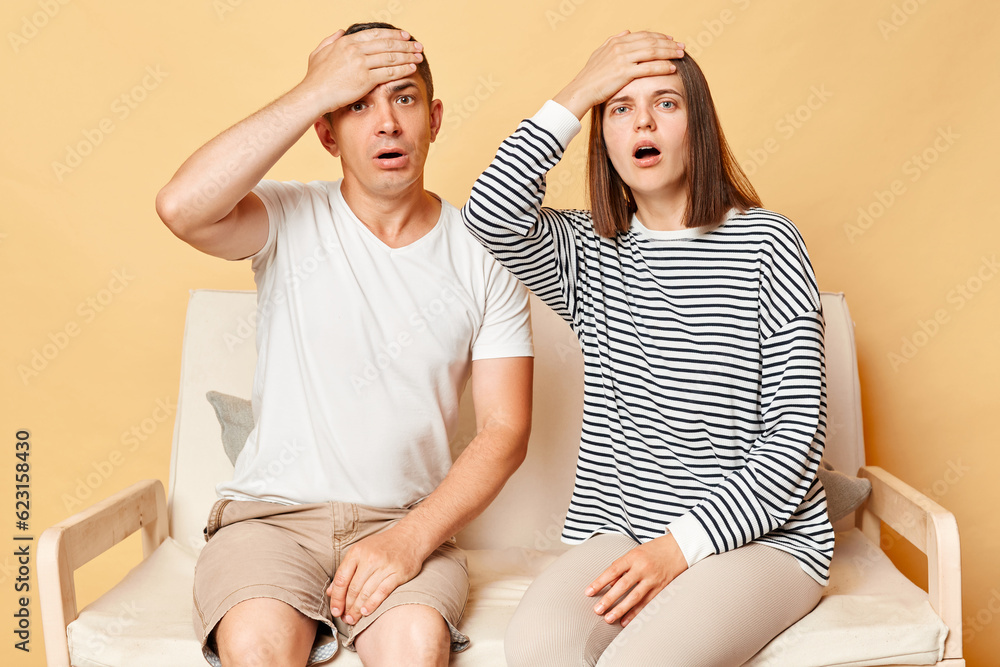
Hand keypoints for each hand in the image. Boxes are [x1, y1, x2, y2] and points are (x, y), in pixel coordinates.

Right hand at [298, 28, 424, 116]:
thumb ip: (330, 40)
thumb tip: (340, 31)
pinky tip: (412, 68)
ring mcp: (361, 63)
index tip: (404, 36)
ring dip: (408, 56)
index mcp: (346, 42)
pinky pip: (389, 72)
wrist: (313, 95)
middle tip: (418, 45)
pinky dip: (403, 69)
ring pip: (391, 57)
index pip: (375, 34)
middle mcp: (355, 50)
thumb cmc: (315, 78)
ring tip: (419, 56)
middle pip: (387, 43)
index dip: (392, 34)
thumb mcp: (319, 53)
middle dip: (405, 44)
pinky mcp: (365, 79)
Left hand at [326, 524, 428, 624]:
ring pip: (366, 592)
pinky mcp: (398, 573)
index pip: (341, 579)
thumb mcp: (361, 551)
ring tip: (353, 619)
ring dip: (357, 609)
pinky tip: (366, 612)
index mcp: (357, 552)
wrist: (410, 537)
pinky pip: (382, 592)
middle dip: (347, 606)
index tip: (335, 610)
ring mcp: (384, 566)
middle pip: (353, 588)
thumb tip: (331, 592)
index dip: (337, 598)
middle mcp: (369, 558)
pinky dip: (372, 604)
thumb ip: (346, 570)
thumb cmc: (383, 546)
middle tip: (345, 618)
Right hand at [553, 31, 684, 118]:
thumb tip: (627, 31)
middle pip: (651, 41)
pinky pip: (649, 67)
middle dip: (669, 44)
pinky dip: (662, 66)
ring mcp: (622, 59)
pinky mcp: (624, 72)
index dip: (659, 37)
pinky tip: (672, 68)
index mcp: (616, 42)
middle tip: (681, 47)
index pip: (644, 35)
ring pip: (652, 52)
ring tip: (681, 55)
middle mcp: (620, 47)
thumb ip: (613, 40)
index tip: (671, 40)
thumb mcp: (600, 53)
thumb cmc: (590, 76)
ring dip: (669, 53)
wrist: (581, 90)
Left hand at [585, 532, 687, 626]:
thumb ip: (622, 567)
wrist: (679, 548)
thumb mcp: (635, 553)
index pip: (613, 570)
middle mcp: (643, 568)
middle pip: (623, 586)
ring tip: (609, 619)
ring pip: (635, 597)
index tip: (588, 592)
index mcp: (633, 556)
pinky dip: (636, 613)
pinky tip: (626, 621)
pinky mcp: (661, 588)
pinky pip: (647, 603)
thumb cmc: (653, 550)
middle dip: (609, 599)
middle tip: (597, 610)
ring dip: (621, 609)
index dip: (600, 582)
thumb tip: (609, 584)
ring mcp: (653, 579)